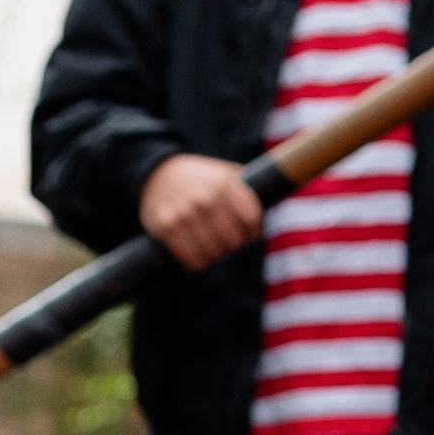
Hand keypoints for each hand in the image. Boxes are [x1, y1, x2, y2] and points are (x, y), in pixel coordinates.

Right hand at [140, 152, 265, 269]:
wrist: (155, 174)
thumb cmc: (198, 179)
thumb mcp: (224, 173)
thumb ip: (247, 186)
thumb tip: (278, 192)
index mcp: (224, 183)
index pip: (252, 219)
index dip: (252, 232)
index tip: (247, 233)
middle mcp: (206, 198)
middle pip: (234, 242)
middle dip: (232, 245)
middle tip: (226, 242)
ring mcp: (185, 213)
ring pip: (214, 254)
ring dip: (214, 254)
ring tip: (209, 244)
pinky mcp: (168, 227)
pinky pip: (193, 260)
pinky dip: (197, 261)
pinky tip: (194, 251)